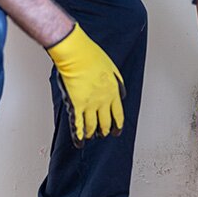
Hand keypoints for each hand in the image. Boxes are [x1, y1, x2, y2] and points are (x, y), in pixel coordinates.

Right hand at [47, 23, 124, 147]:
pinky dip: (78, 135)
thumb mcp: (113, 68)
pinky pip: (77, 124)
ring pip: (92, 125)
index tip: (117, 130)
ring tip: (91, 136)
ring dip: (92, 133)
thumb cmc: (91, 56)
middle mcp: (103, 101)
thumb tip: (121, 93)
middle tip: (104, 134)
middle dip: (105, 130)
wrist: (77, 54)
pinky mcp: (75, 105)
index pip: (118, 114)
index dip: (117, 124)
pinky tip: (80, 142)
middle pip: (105, 122)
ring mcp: (89, 104)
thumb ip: (117, 82)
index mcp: (113, 92)